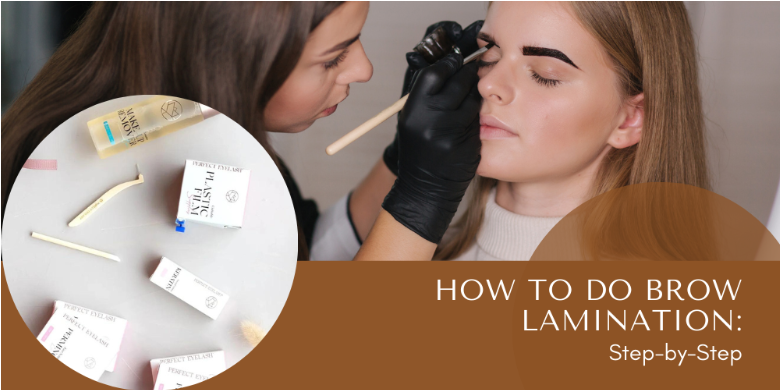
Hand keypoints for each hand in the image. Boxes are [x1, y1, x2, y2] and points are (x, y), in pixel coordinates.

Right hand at [382, 52, 481, 243]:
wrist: (425, 188)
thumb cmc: (419, 150)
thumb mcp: (412, 120)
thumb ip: (426, 94)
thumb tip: (447, 64)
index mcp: (413, 111)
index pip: (434, 74)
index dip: (447, 64)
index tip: (455, 60)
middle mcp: (431, 121)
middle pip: (457, 83)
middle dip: (466, 74)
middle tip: (470, 70)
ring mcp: (451, 134)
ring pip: (472, 101)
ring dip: (473, 95)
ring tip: (467, 99)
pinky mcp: (468, 144)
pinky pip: (478, 120)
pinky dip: (476, 117)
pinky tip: (469, 121)